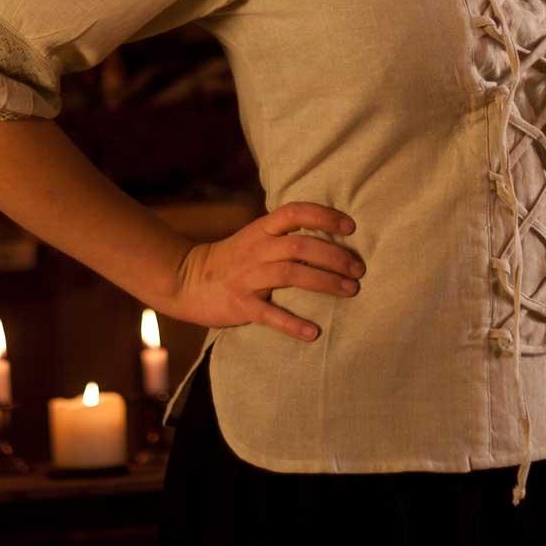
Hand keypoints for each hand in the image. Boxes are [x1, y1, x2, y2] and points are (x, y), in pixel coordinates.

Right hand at [172, 201, 364, 340]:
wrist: (186, 279)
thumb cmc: (232, 259)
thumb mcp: (255, 237)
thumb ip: (284, 234)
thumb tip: (328, 234)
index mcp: (262, 229)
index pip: (295, 212)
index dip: (324, 215)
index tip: (351, 227)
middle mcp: (257, 249)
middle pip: (301, 245)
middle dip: (335, 256)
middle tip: (359, 269)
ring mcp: (248, 277)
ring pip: (291, 274)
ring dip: (325, 283)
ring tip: (351, 291)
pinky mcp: (240, 304)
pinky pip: (270, 315)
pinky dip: (292, 324)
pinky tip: (313, 333)